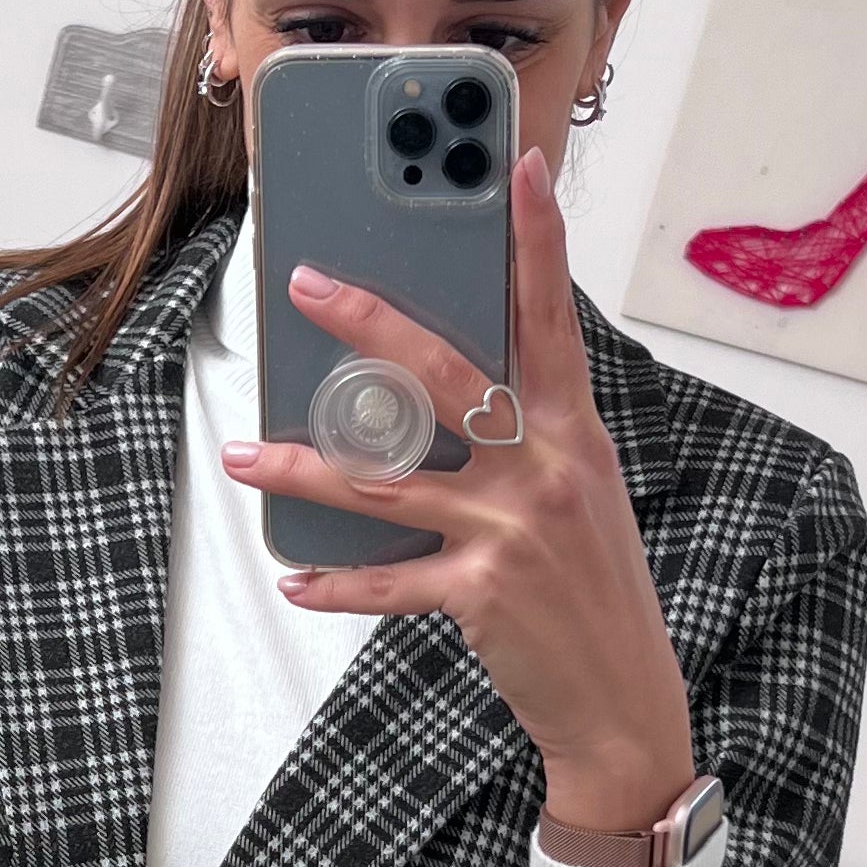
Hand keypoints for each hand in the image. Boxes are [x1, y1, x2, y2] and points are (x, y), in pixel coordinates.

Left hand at [221, 147, 696, 834]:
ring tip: (242, 456)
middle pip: (446, 373)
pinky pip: (388, 582)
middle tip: (308, 286)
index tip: (514, 166)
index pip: (552, 317)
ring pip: (388, 478)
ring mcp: (514, 529)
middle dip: (370, 323)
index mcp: (574, 433)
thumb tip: (429, 394)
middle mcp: (548, 468)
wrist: (624, 700)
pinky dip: (336, 584)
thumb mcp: (576, 497)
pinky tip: (295, 577)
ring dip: (304, 466)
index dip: (536, 240)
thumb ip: (522, 439)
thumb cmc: (591, 591)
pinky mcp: (483, 592)